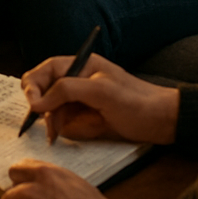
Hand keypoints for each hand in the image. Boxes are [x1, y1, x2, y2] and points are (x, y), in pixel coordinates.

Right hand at [22, 53, 179, 144]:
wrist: (164, 121)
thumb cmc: (136, 101)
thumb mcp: (100, 92)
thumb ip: (67, 90)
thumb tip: (38, 101)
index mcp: (81, 65)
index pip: (47, 69)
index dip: (35, 83)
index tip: (33, 104)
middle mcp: (78, 79)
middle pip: (46, 88)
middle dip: (41, 104)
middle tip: (41, 122)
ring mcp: (83, 98)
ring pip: (54, 106)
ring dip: (52, 119)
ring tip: (54, 133)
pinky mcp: (88, 115)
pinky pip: (66, 119)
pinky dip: (62, 126)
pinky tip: (62, 133)